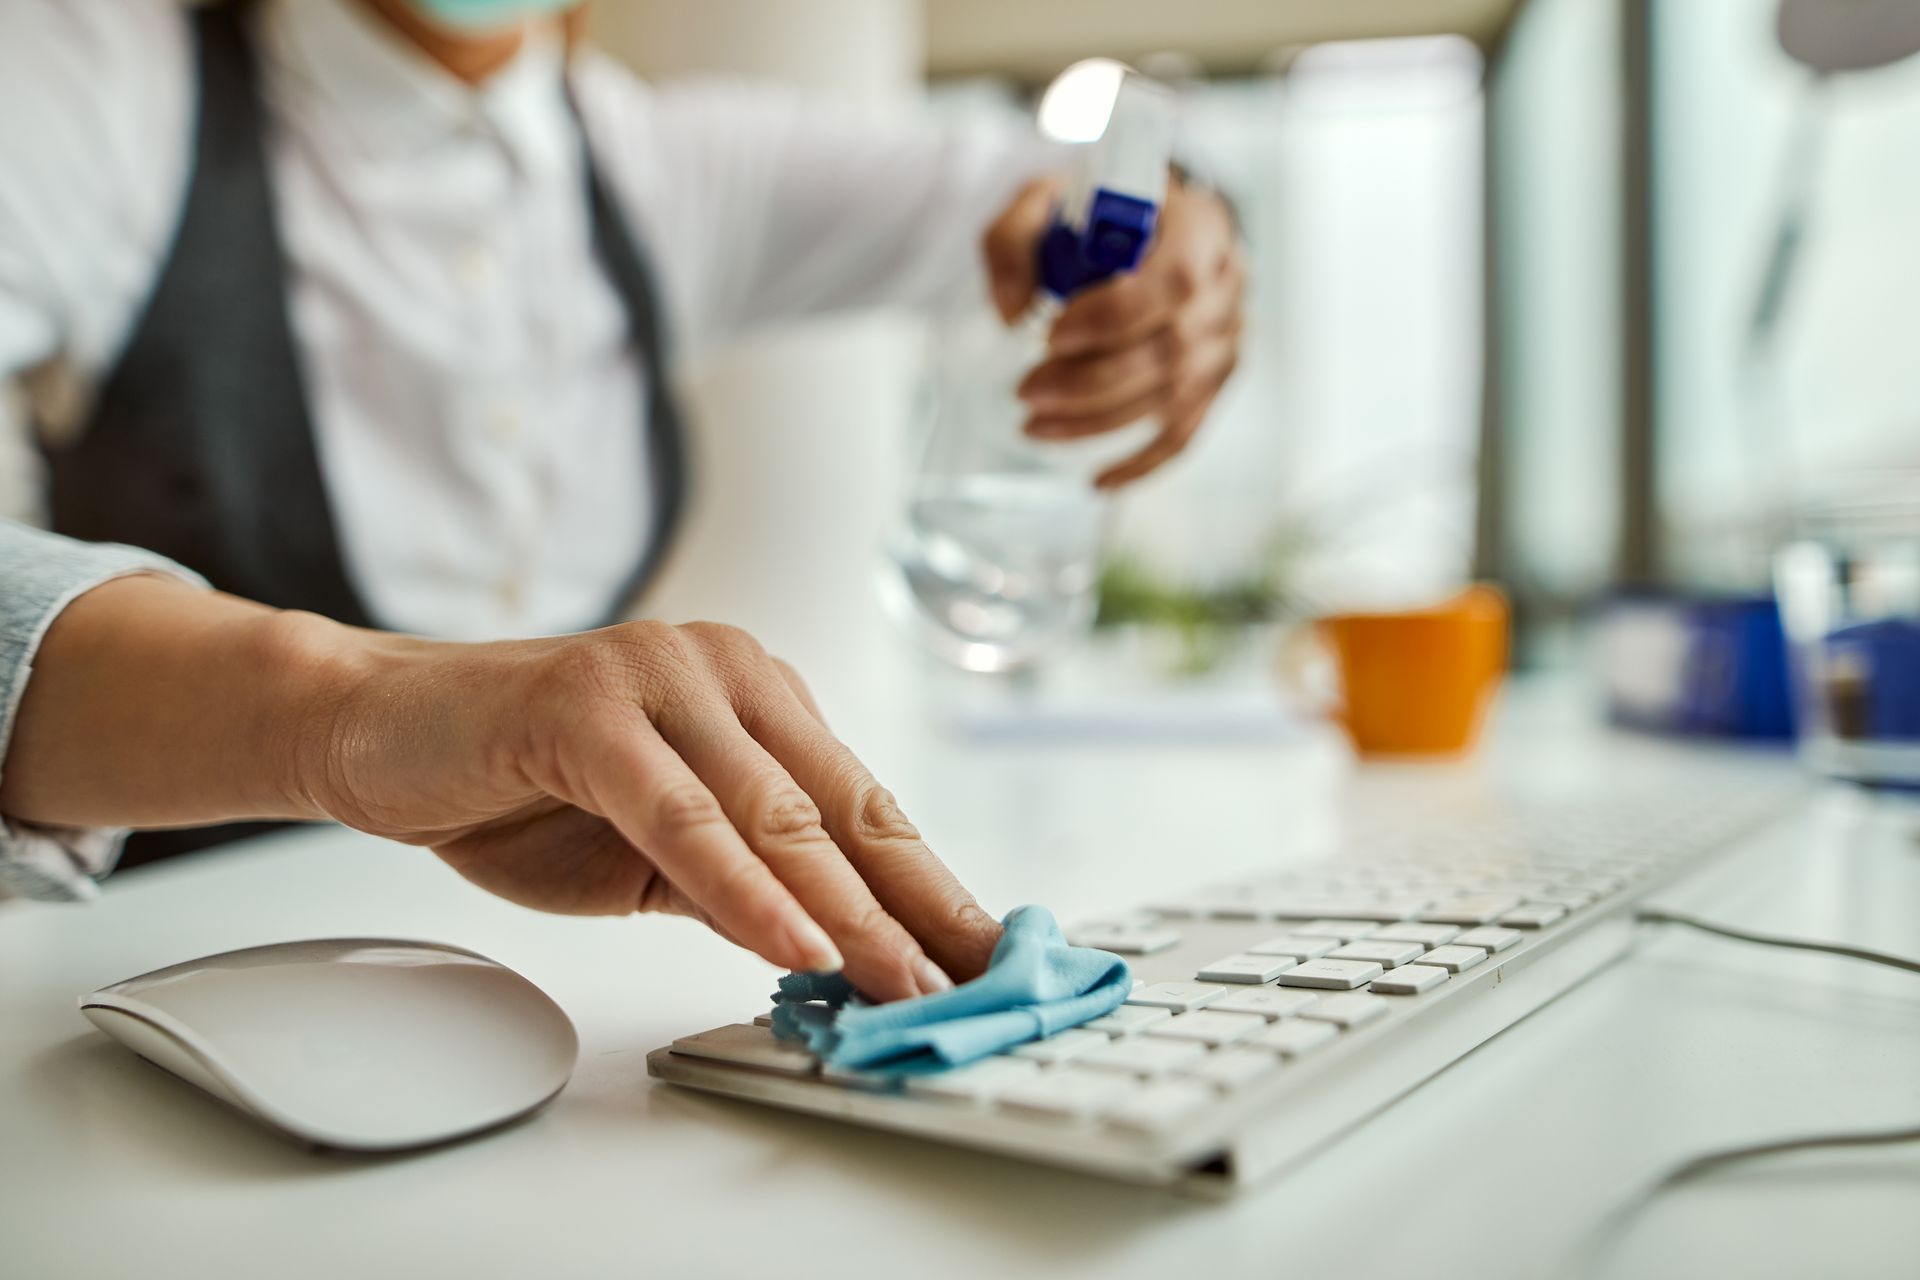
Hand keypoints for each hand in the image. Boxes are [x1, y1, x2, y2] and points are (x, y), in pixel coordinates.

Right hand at [0, 572, 999, 1003]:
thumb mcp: (651, 852)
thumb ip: (740, 882)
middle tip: (974, 980)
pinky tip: (796, 942)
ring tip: (903, 979)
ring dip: (848, 908)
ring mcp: (660, 679)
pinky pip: (684, 817)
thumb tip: (838, 948)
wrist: (378, 728)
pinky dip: (744, 887)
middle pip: (843, 806)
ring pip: (775, 812)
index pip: (861, 805)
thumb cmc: (517, 784)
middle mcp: (725, 673)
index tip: (982, 955)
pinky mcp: (592, 710)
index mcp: (755, 699)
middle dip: (916, 904)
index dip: (926, 886)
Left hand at [982, 173, 1245, 488]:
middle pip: (1173, 349)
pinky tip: (1099, 481)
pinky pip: (1187, 431)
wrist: (1137, 225)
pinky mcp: (1215, 379)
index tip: (1049, 334)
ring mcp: (1227, 337)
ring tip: (1034, 426)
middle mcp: (1227, 283)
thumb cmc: (1091, 213)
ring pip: (1174, 396)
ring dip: (1100, 421)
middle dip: (1092, 381)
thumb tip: (1011, 313)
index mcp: (1199, 226)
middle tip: (1026, 392)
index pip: (1174, 281)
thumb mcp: (1042, 201)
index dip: (1113, 317)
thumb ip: (1013, 244)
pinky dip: (1143, 462)